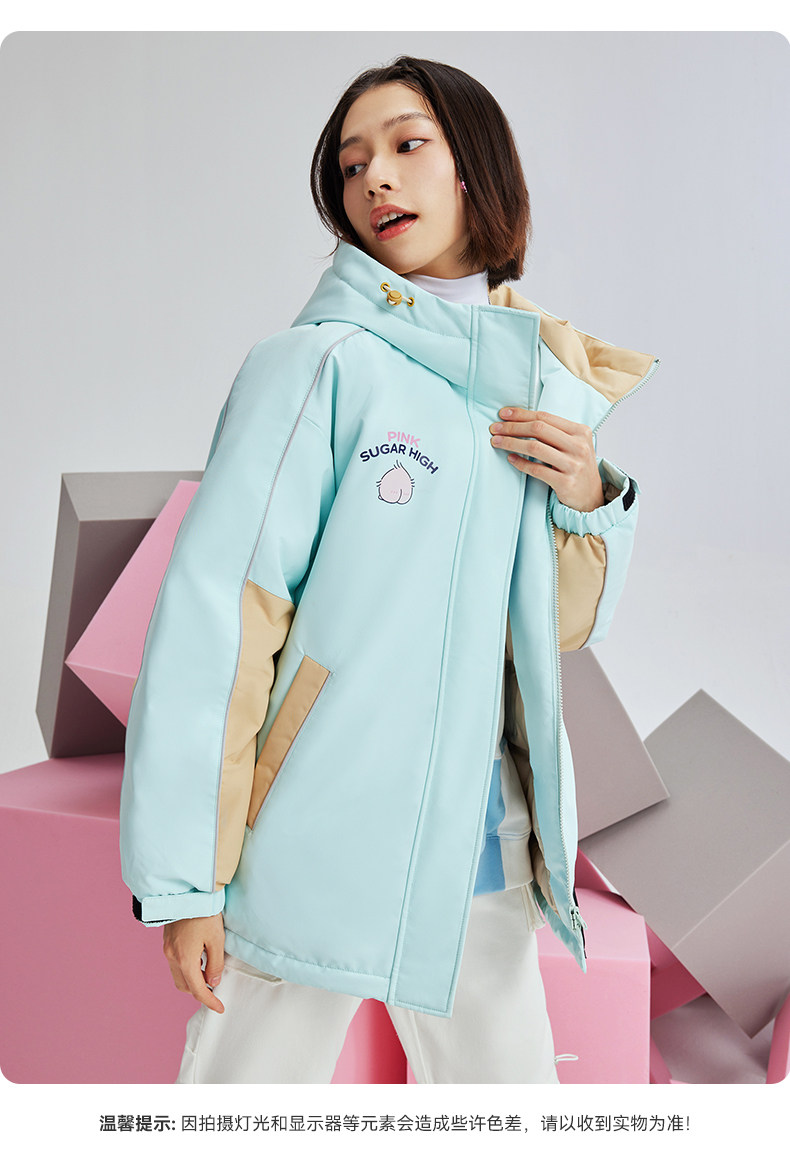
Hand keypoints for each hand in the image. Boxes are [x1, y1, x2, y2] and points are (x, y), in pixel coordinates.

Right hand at [163, 913, 225, 1012]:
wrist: (186, 891)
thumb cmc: (204, 913)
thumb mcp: (216, 939)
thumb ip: (215, 964)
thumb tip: (213, 982)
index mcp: (185, 959)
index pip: (198, 990)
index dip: (210, 1001)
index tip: (220, 1008)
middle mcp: (172, 957)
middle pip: (185, 986)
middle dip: (199, 991)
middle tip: (216, 986)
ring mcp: (167, 949)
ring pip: (178, 976)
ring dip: (192, 979)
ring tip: (208, 971)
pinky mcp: (167, 941)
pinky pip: (175, 964)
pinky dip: (186, 968)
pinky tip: (199, 959)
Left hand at [490, 407, 604, 511]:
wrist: (591, 497)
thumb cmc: (576, 467)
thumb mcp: (573, 444)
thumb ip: (555, 432)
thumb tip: (520, 420)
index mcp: (580, 431)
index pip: (545, 417)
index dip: (521, 414)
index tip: (503, 414)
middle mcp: (579, 446)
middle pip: (538, 429)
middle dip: (512, 427)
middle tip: (494, 428)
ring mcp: (574, 465)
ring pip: (535, 448)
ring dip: (511, 443)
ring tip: (496, 442)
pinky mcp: (566, 483)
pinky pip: (537, 470)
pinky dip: (520, 463)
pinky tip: (510, 459)